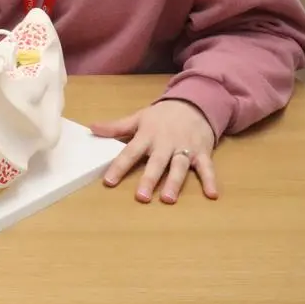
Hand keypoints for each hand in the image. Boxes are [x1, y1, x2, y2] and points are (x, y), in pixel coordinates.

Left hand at [90, 99, 217, 203]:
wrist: (193, 103)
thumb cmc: (162, 115)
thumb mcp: (138, 118)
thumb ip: (116, 127)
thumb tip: (92, 128)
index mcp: (147, 136)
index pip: (130, 152)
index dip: (119, 166)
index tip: (109, 181)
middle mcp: (165, 143)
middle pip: (156, 163)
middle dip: (149, 179)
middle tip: (141, 197)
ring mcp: (185, 148)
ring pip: (179, 167)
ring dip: (174, 182)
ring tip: (168, 199)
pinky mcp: (202, 152)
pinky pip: (207, 167)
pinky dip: (210, 180)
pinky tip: (212, 195)